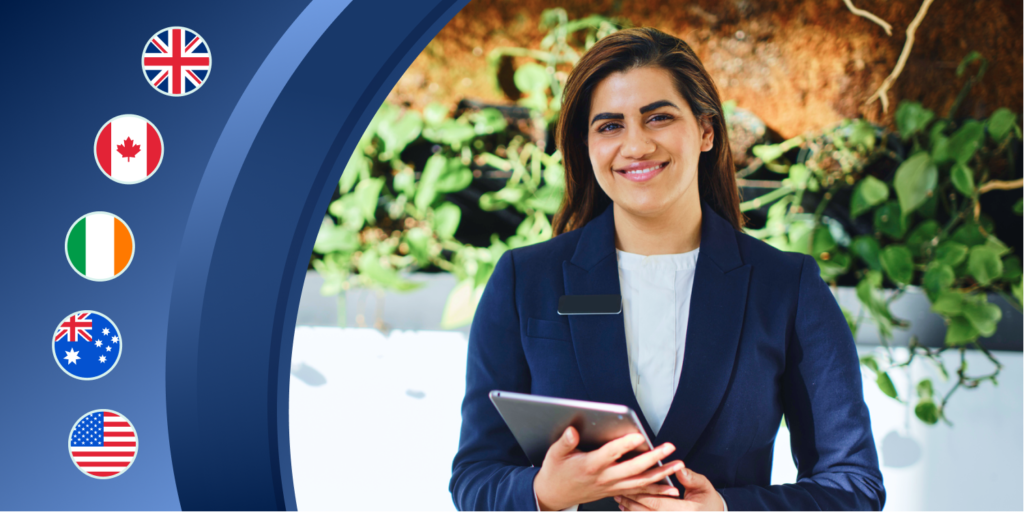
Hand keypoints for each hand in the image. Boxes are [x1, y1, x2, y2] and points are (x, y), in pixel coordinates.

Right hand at [534, 426, 682, 511]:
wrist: (554, 495)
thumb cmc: (555, 472)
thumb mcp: (554, 454)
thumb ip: (565, 442)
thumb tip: (573, 430)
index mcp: (590, 465)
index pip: (610, 454)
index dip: (624, 445)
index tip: (639, 436)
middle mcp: (604, 477)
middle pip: (633, 469)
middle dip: (653, 457)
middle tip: (669, 447)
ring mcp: (612, 486)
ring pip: (641, 482)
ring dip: (661, 474)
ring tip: (678, 464)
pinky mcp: (615, 491)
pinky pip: (639, 492)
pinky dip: (656, 489)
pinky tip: (671, 486)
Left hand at [614, 463, 722, 511]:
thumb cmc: (709, 502)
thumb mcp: (704, 487)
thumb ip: (691, 478)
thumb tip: (679, 468)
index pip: (658, 504)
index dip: (641, 495)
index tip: (629, 485)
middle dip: (631, 502)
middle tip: (618, 491)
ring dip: (631, 511)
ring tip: (620, 500)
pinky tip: (629, 511)